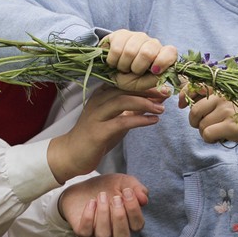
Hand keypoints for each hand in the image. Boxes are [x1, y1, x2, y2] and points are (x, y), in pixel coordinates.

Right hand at [48, 84, 168, 183]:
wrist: (71, 154)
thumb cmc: (95, 136)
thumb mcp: (116, 119)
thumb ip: (132, 110)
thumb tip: (154, 100)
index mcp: (101, 94)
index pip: (125, 82)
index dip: (145, 82)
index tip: (162, 85)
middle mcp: (98, 100)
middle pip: (125, 88)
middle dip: (148, 90)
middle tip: (166, 93)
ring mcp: (97, 115)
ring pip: (123, 101)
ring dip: (145, 103)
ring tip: (161, 108)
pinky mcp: (98, 131)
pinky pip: (121, 121)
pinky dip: (139, 119)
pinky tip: (153, 121)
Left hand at [60, 174, 147, 236]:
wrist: (83, 184)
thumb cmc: (106, 186)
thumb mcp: (123, 182)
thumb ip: (136, 188)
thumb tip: (144, 199)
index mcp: (127, 220)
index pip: (137, 225)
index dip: (134, 210)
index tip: (127, 191)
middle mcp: (114, 230)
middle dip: (120, 216)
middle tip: (116, 198)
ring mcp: (98, 232)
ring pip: (103, 235)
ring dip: (103, 214)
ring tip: (102, 196)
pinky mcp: (83, 230)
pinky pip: (85, 232)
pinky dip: (88, 216)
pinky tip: (91, 202)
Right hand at [102, 29, 177, 90]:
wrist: (111, 71)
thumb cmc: (130, 78)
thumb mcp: (141, 84)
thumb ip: (153, 80)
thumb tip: (160, 75)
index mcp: (161, 55)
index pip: (170, 52)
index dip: (163, 61)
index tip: (154, 71)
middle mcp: (151, 42)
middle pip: (147, 52)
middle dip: (137, 67)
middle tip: (133, 71)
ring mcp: (136, 36)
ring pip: (130, 51)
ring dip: (123, 65)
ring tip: (123, 67)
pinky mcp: (121, 34)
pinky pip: (116, 48)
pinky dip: (113, 60)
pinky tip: (114, 61)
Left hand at [179, 85, 237, 145]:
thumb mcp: (224, 100)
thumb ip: (205, 96)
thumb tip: (181, 99)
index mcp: (220, 87)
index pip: (194, 86)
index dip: (184, 95)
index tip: (181, 104)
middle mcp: (223, 96)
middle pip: (194, 111)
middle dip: (195, 121)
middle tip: (204, 125)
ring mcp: (227, 110)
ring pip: (201, 125)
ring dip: (205, 132)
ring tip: (217, 131)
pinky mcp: (231, 125)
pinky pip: (207, 134)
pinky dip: (210, 139)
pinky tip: (220, 137)